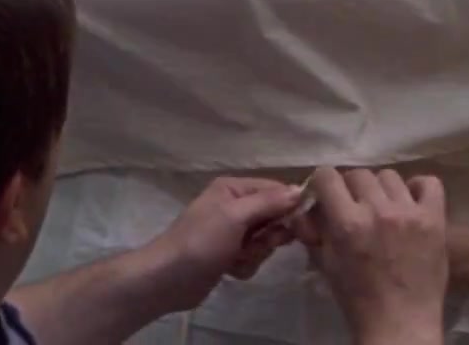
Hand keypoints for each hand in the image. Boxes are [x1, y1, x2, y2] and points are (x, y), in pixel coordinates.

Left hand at [147, 177, 304, 310]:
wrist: (167, 280)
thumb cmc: (201, 242)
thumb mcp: (235, 216)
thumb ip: (268, 202)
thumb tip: (300, 190)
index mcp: (234, 188)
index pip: (276, 190)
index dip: (290, 207)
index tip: (298, 227)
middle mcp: (234, 206)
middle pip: (274, 217)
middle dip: (269, 235)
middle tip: (256, 244)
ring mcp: (232, 232)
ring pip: (266, 240)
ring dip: (256, 253)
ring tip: (237, 258)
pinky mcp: (229, 255)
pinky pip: (254, 257)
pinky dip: (246, 265)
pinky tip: (230, 270)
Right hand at [295, 168, 449, 342]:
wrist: (401, 322)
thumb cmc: (358, 298)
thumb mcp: (326, 265)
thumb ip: (312, 232)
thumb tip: (304, 208)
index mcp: (347, 224)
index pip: (328, 177)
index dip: (323, 183)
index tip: (327, 195)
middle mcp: (378, 211)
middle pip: (359, 174)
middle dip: (351, 188)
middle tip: (355, 207)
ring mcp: (409, 213)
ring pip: (390, 176)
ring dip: (381, 190)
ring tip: (383, 209)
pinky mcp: (435, 219)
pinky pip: (428, 183)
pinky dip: (418, 188)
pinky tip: (411, 204)